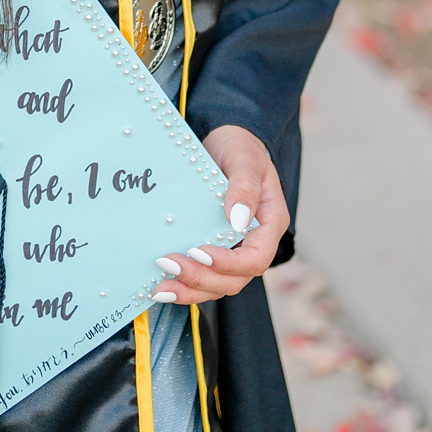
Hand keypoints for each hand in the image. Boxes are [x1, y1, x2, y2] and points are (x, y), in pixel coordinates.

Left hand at [152, 124, 287, 305]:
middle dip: (202, 278)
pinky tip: (163, 285)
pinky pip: (206, 278)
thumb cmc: (239, 146)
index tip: (199, 253)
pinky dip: (186, 286)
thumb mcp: (244, 159)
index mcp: (270, 222)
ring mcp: (236, 249)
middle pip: (236, 278)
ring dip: (191, 290)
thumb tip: (237, 220)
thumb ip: (244, 187)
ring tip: (161, 286)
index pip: (256, 257)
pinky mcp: (216, 251)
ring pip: (219, 285)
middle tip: (170, 265)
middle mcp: (255, 241)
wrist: (225, 141)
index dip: (229, 263)